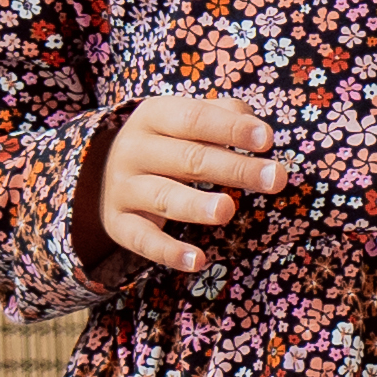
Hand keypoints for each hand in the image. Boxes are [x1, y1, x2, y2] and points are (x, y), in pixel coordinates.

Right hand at [96, 94, 287, 274]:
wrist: (101, 170)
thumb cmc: (167, 142)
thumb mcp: (186, 120)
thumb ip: (224, 116)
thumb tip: (259, 130)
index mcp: (154, 116)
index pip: (195, 118)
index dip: (231, 128)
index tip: (266, 140)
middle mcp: (135, 150)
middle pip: (189, 159)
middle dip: (235, 169)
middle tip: (275, 179)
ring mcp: (124, 188)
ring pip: (165, 197)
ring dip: (197, 205)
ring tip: (227, 210)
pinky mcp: (119, 224)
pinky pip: (143, 240)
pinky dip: (168, 252)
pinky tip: (197, 260)